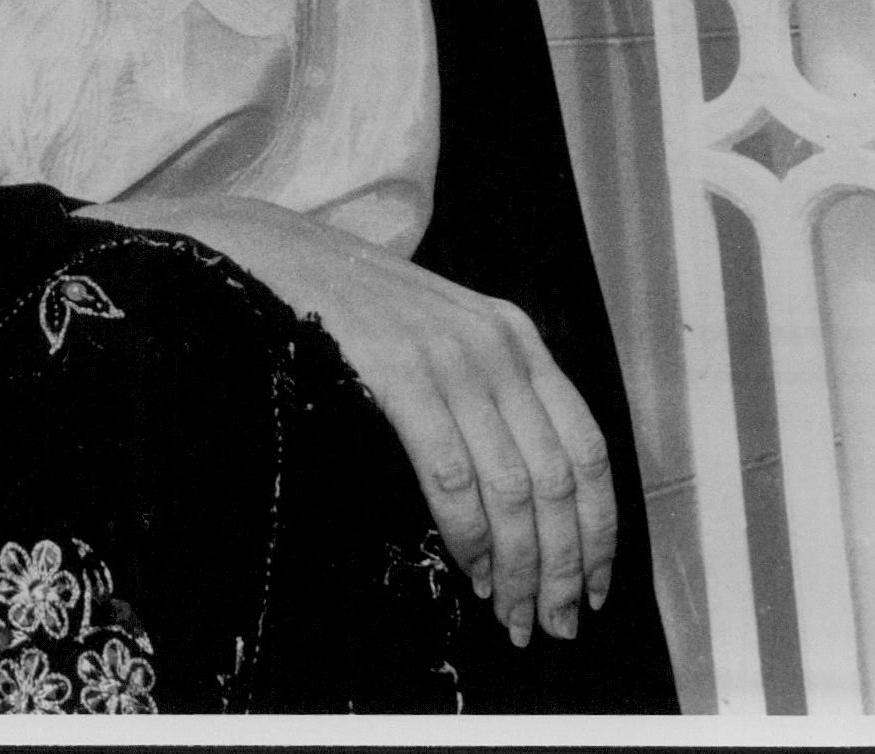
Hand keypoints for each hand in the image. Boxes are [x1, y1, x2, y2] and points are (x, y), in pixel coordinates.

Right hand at [85, 193, 616, 647]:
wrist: (275, 251)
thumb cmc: (353, 306)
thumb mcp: (441, 334)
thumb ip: (486, 393)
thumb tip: (520, 501)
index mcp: (517, 338)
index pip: (586, 448)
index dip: (598, 529)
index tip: (593, 587)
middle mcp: (499, 345)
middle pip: (556, 479)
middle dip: (561, 565)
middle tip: (551, 622)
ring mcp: (452, 356)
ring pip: (512, 486)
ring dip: (517, 565)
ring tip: (508, 612)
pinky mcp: (402, 371)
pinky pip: (453, 472)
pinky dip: (469, 533)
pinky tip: (467, 566)